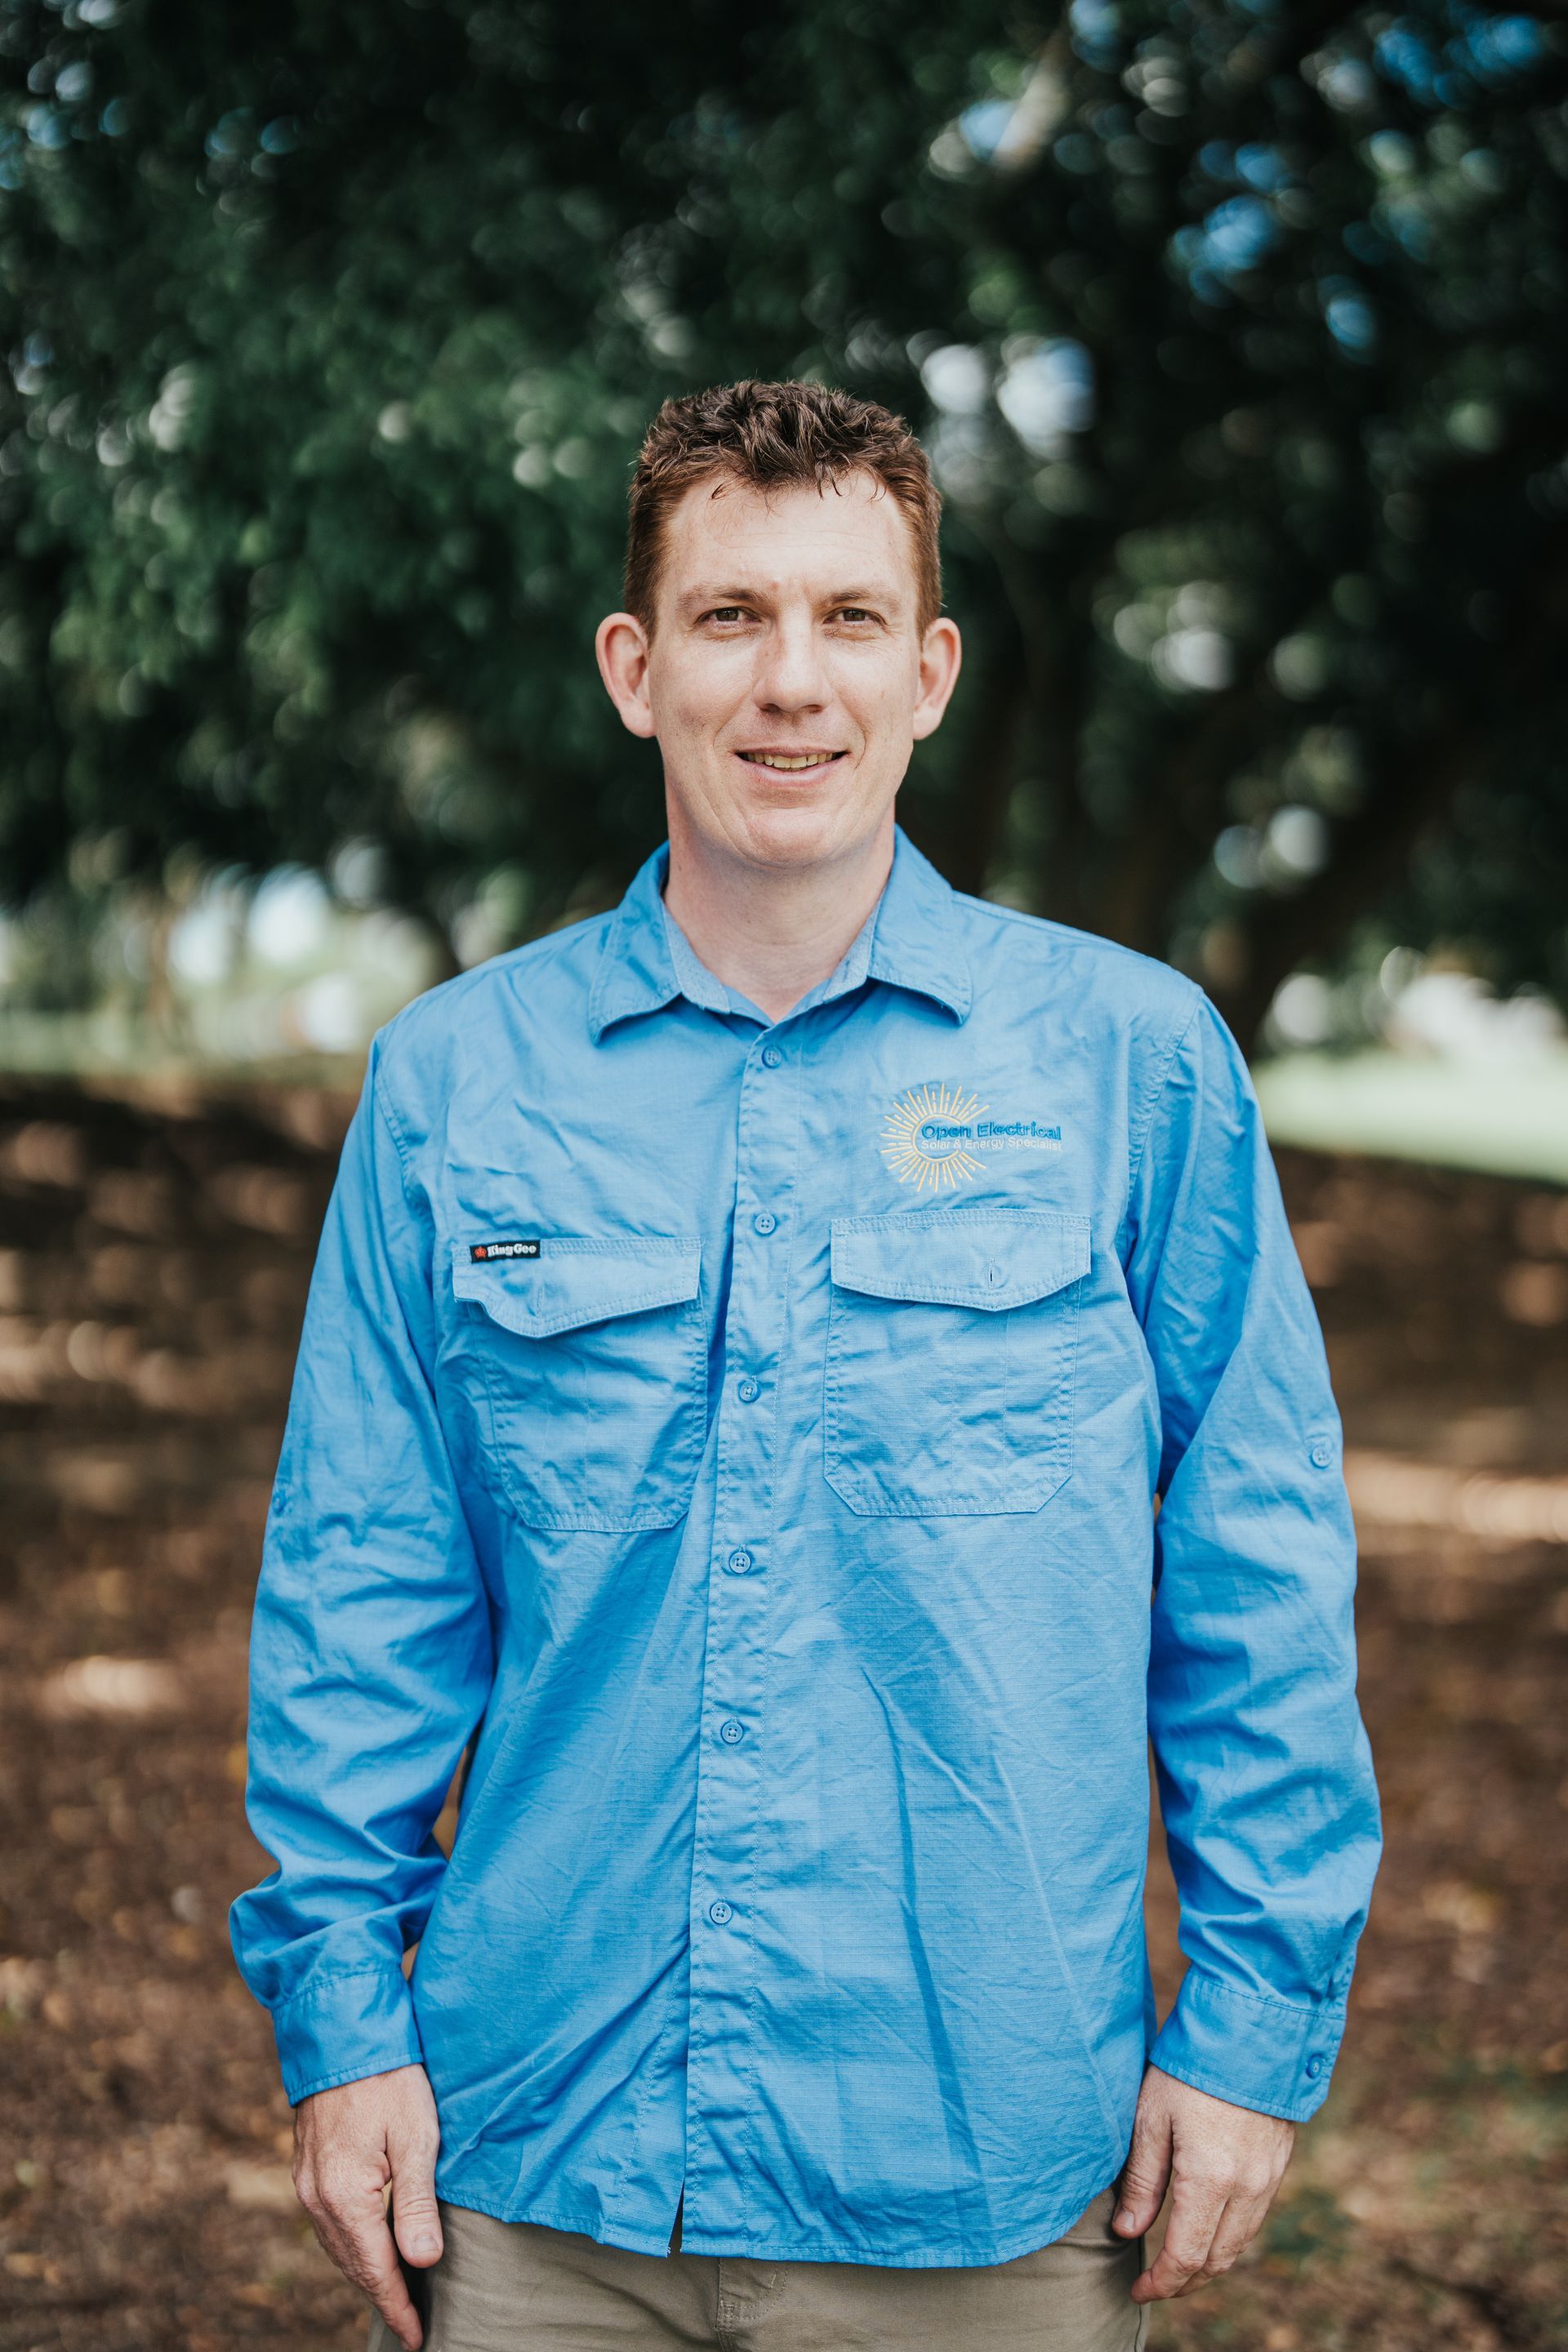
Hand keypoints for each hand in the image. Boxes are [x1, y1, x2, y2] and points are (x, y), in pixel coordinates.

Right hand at [293, 2062, 442, 2350]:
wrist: (342, 2032)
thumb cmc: (389, 2079)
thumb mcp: (416, 2137)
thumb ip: (417, 2204)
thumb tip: (424, 2263)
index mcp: (346, 2197)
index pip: (376, 2271)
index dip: (399, 2306)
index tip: (418, 2337)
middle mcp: (316, 2199)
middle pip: (352, 2266)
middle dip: (382, 2296)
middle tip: (412, 2321)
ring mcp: (306, 2183)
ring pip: (337, 2247)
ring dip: (365, 2272)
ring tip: (395, 2293)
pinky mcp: (306, 2167)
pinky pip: (328, 2224)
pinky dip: (350, 2245)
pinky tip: (369, 2246)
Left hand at [1111, 2065, 1293, 2303]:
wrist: (1249, 2029)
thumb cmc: (1190, 2067)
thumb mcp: (1151, 2117)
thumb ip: (1142, 2180)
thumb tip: (1128, 2231)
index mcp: (1210, 2179)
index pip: (1186, 2256)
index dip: (1162, 2283)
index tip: (1138, 2290)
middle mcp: (1247, 2188)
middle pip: (1217, 2260)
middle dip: (1186, 2282)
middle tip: (1155, 2284)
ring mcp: (1269, 2177)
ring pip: (1240, 2243)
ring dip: (1210, 2262)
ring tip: (1178, 2264)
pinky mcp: (1279, 2162)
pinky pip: (1255, 2217)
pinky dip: (1230, 2236)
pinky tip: (1208, 2227)